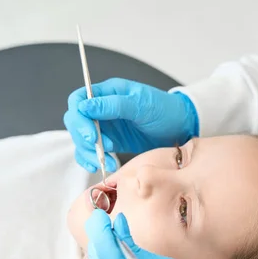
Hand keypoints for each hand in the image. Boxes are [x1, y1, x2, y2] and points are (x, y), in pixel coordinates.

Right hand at [64, 78, 198, 172]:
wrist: (180, 127)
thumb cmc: (164, 110)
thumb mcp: (141, 105)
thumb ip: (114, 105)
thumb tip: (85, 106)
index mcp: (108, 93)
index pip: (79, 100)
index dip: (79, 118)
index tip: (90, 135)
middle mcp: (102, 109)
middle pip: (76, 122)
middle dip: (84, 138)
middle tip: (100, 149)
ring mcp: (105, 126)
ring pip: (82, 140)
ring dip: (90, 153)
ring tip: (108, 162)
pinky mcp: (110, 142)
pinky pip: (92, 151)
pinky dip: (92, 159)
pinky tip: (101, 166)